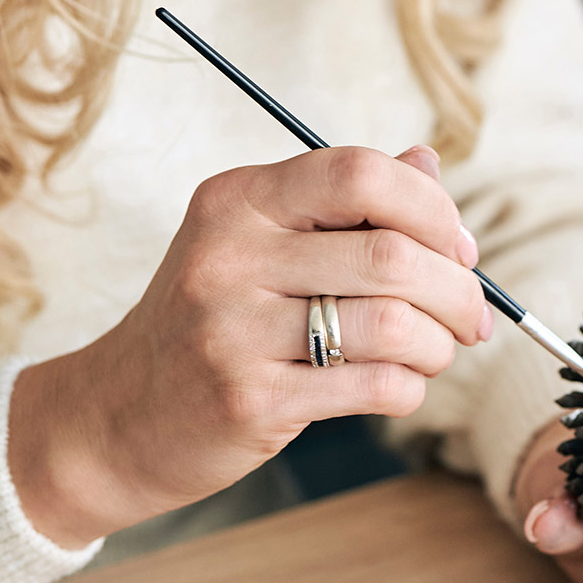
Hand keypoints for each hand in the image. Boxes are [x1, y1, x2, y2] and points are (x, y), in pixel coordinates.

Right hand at [8, 144, 492, 547]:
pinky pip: (376, 385)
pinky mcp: (249, 400)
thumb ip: (342, 203)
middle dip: (457, 289)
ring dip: (439, 344)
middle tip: (470, 315)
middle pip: (392, 255)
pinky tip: (397, 385)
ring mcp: (234, 330)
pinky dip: (409, 387)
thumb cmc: (207, 322)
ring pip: (394, 324)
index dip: (432, 209)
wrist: (112, 417)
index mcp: (238, 200)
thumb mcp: (256, 242)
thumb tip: (427, 165)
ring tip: (433, 353)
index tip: (459, 247)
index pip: (360, 173)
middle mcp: (230, 256)